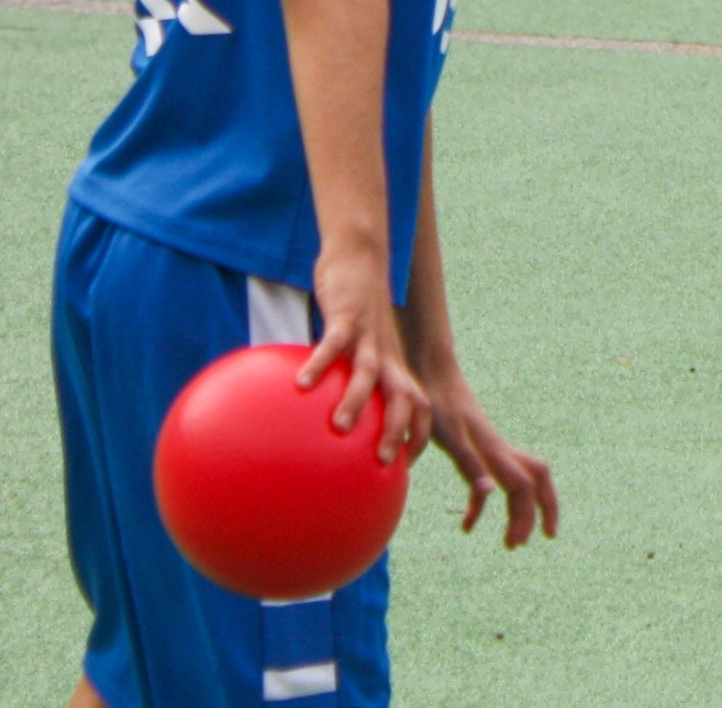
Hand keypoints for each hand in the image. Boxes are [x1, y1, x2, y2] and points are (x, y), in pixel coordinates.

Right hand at [300, 239, 430, 465]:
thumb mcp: (357, 346)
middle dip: (399, 431)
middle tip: (384, 461)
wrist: (359, 255)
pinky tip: (301, 384)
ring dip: (357, 401)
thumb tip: (325, 412)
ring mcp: (369, 336)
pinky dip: (320, 364)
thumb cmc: (355, 307)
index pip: (420, 406)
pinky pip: (333, 344)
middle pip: (405, 397)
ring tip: (339, 427)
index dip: (418, 435)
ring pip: (369, 373)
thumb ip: (346, 377)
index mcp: (393, 364)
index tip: (403, 466)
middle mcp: (386, 354)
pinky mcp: (347, 317)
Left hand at [425, 367, 559, 549]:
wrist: (431, 372)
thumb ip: (470, 465)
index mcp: (495, 451)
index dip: (531, 514)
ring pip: (518, 481)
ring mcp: (489, 448)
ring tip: (510, 539)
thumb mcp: (451, 437)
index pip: (525, 487)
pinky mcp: (475, 446)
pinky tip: (466, 523)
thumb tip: (490, 493)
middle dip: (539, 511)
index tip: (530, 541)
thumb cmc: (438, 405)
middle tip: (533, 540)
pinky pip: (488, 480)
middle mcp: (499, 450)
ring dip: (517, 511)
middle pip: (535, 481)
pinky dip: (480, 504)